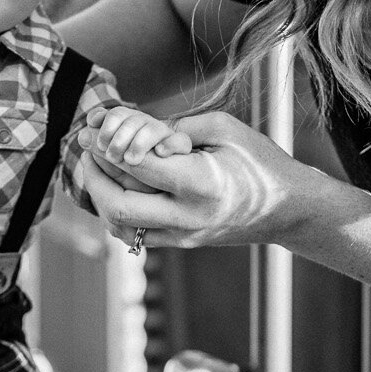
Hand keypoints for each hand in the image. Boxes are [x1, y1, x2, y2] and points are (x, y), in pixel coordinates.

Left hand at [76, 108, 297, 249]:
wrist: (286, 209)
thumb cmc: (259, 160)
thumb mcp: (224, 128)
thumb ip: (177, 127)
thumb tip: (136, 131)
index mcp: (201, 183)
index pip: (138, 165)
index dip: (107, 145)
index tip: (90, 128)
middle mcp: (188, 216)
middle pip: (119, 203)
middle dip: (94, 174)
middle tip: (84, 147)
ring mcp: (183, 236)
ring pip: (121, 226)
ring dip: (99, 197)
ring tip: (94, 167)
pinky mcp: (181, 244)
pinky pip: (134, 235)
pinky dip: (115, 213)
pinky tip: (113, 189)